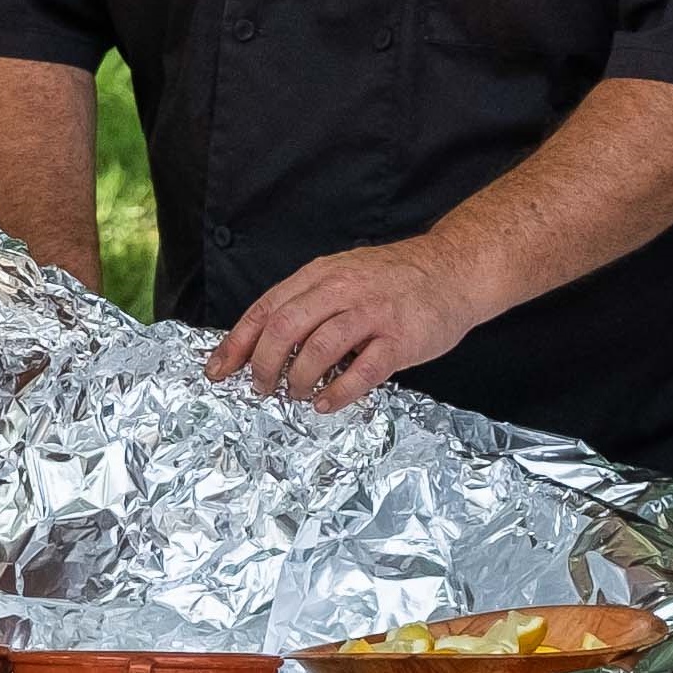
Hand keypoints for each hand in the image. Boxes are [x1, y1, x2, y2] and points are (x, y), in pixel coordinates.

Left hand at [206, 238, 489, 410]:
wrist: (454, 269)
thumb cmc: (394, 280)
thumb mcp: (344, 275)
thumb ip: (309, 302)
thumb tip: (263, 342)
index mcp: (322, 274)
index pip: (266, 308)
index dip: (236, 343)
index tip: (217, 370)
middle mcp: (343, 289)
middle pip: (285, 328)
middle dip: (262, 365)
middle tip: (261, 388)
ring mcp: (373, 313)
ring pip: (319, 348)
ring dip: (298, 379)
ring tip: (296, 395)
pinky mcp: (401, 338)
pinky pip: (362, 370)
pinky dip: (339, 391)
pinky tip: (327, 403)